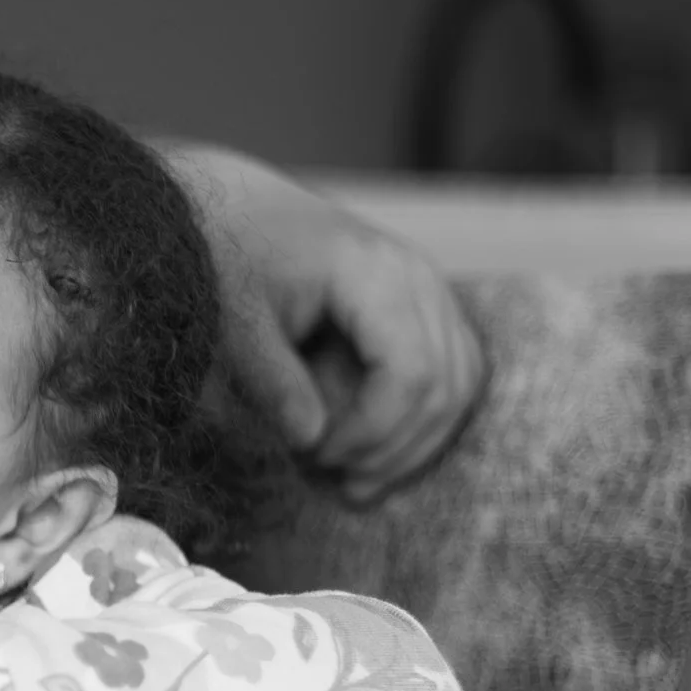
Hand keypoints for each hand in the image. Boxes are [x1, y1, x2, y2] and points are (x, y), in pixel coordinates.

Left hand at [177, 144, 485, 502]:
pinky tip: (369, 458)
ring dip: (411, 445)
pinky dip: (418, 424)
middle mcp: (418, 277)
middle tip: (328, 477)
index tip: (315, 455)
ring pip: (459, 388)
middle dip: (391, 448)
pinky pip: (451, 377)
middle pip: (444, 387)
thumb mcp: (235, 319)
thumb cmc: (231, 256)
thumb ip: (271, 379)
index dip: (373, 431)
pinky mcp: (427, 311)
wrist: (239, 207)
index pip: (412, 372)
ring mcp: (431, 292)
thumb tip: (310, 441)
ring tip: (350, 483)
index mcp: (375, 272)